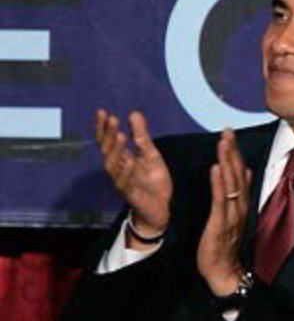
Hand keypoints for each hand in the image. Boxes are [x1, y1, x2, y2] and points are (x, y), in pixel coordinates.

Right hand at [95, 109, 171, 243]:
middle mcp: (118, 169)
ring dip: (115, 151)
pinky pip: (124, 183)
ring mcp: (123, 182)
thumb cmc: (153, 182)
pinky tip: (129, 161)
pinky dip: (126, 172)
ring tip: (121, 136)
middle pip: (107, 150)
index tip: (103, 112)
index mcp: (122, 158)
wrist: (162, 208)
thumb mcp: (151, 155)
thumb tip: (133, 113)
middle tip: (111, 119)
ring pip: (112, 166)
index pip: (108, 140)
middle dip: (108, 135)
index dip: (104, 127)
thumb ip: (142, 136)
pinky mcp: (131, 194)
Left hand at [197, 129, 251, 296]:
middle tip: (227, 130)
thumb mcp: (234, 215)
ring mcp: (231, 214)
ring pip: (231, 183)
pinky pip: (221, 200)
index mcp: (241, 203)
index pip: (239, 173)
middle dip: (232, 151)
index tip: (230, 134)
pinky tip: (216, 168)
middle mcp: (239, 206)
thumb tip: (246, 171)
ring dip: (227, 162)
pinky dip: (219, 184)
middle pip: (237, 174)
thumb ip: (240, 193)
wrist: (224, 271)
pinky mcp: (220, 223)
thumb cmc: (225, 245)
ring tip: (223, 143)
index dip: (235, 153)